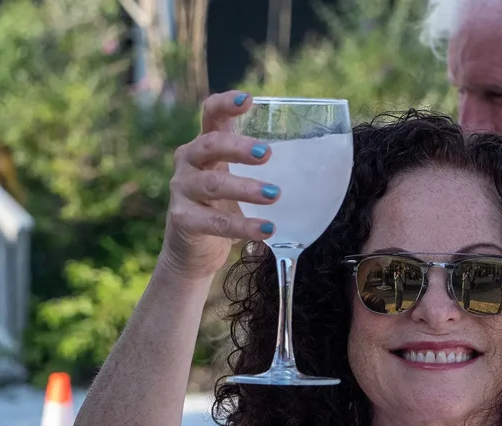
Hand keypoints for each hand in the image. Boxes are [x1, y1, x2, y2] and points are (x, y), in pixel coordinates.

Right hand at [161, 91, 278, 280]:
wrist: (196, 250)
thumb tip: (319, 161)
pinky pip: (214, 222)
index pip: (211, 114)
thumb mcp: (241, 181)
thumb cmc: (226, 208)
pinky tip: (266, 229)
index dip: (226, 104)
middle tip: (267, 153)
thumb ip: (263, 169)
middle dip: (239, 147)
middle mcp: (189, 161)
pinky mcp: (183, 219)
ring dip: (245, 188)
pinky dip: (243, 226)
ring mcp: (182, 190)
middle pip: (210, 145)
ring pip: (213, 184)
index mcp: (206, 145)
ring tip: (274, 194)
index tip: (248, 100)